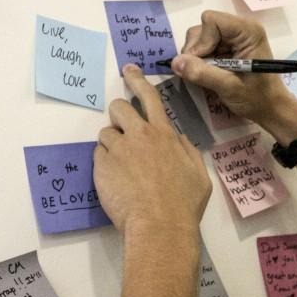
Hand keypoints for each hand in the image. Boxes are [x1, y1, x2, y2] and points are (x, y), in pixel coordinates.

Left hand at [94, 64, 211, 235]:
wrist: (159, 226)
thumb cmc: (183, 204)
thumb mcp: (198, 174)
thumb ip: (187, 150)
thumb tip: (177, 139)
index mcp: (164, 134)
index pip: (149, 97)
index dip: (137, 80)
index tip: (129, 70)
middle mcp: (139, 135)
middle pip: (119, 107)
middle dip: (118, 114)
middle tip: (123, 131)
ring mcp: (119, 150)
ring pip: (106, 133)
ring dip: (112, 145)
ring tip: (122, 167)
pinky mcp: (102, 166)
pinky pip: (98, 156)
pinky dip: (104, 164)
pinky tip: (116, 181)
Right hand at [170, 10, 296, 141]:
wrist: (269, 108)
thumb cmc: (256, 98)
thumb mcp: (229, 87)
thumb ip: (202, 73)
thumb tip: (175, 62)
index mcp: (247, 31)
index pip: (211, 20)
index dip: (202, 40)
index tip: (203, 62)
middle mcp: (239, 28)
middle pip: (202, 28)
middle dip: (197, 50)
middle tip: (203, 71)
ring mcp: (231, 37)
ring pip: (199, 37)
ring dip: (197, 57)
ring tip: (209, 74)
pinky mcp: (226, 46)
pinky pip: (202, 47)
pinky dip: (200, 61)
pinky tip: (210, 73)